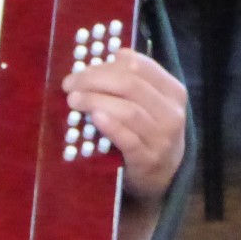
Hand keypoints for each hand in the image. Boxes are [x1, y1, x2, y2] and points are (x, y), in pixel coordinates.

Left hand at [62, 48, 186, 201]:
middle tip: (69, 84)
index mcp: (172, 91)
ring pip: (128, 110)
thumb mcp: (147, 105)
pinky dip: (110, 126)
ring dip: (96, 100)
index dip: (105, 64)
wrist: (162, 176)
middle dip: (94, 80)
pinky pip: (129, 139)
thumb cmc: (147, 132)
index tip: (80, 69)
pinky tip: (94, 117)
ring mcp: (162, 138)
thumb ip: (128, 84)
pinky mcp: (148, 159)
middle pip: (130, 85)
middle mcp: (171, 112)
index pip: (139, 66)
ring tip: (73, 100)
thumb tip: (96, 63)